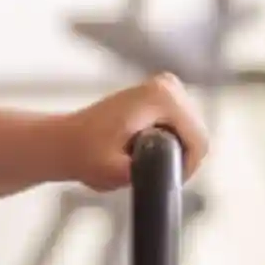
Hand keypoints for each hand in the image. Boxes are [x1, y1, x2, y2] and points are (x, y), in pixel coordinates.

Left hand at [54, 75, 209, 192]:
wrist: (65, 140)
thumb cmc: (85, 155)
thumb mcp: (116, 172)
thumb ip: (149, 174)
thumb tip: (170, 177)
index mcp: (161, 97)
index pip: (199, 142)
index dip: (186, 169)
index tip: (162, 180)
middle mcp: (168, 85)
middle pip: (197, 136)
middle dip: (178, 159)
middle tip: (146, 172)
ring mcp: (167, 85)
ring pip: (192, 133)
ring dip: (173, 151)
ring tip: (139, 158)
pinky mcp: (164, 92)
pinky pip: (183, 127)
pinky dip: (169, 142)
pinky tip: (142, 147)